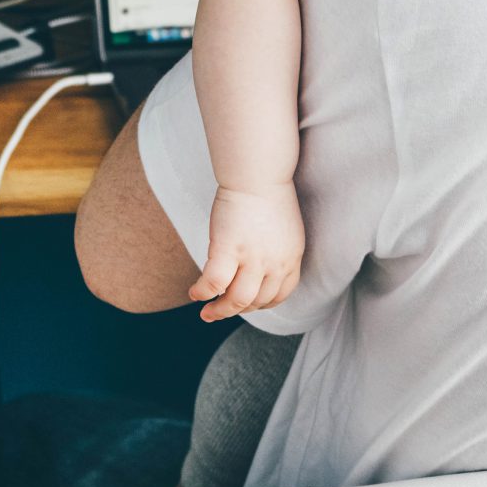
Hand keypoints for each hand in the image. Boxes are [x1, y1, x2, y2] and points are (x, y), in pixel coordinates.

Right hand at [191, 183, 304, 321]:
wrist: (257, 173)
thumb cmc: (267, 194)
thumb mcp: (285, 230)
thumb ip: (277, 252)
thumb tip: (259, 269)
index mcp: (291, 258)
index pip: (279, 295)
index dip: (261, 305)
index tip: (247, 305)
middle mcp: (275, 263)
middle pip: (257, 301)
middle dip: (238, 310)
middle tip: (220, 311)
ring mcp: (253, 259)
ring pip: (237, 300)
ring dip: (220, 311)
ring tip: (207, 313)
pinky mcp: (229, 250)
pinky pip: (214, 283)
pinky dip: (203, 293)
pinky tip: (194, 293)